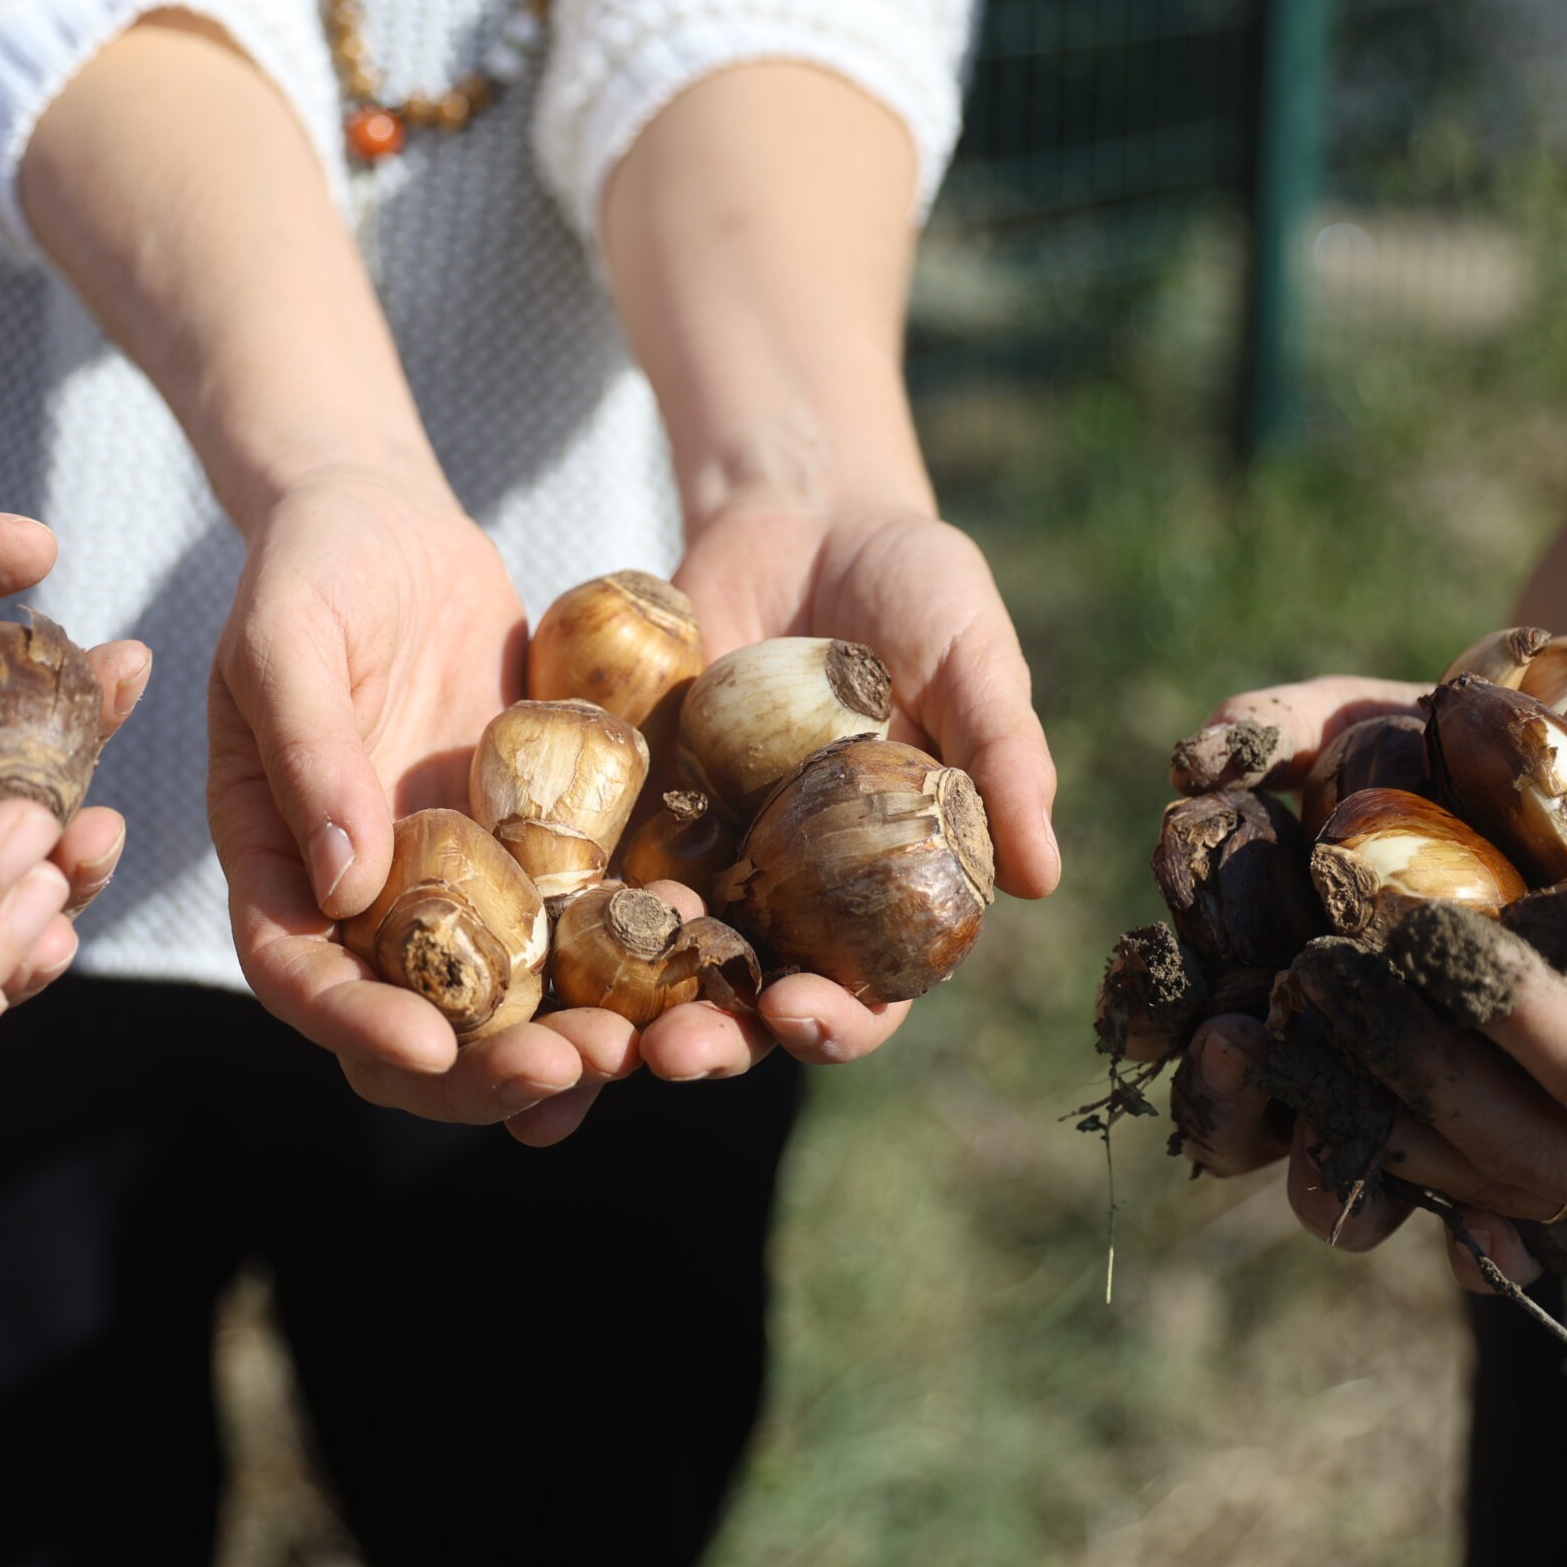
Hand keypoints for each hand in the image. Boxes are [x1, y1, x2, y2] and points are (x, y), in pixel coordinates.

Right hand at [206, 471, 639, 1139]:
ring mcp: (453, 879)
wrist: (390, 522)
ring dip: (568, 1034)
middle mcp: (365, 898)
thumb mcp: (285, 639)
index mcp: (278, 865)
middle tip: (571, 1068)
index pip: (303, 978)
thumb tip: (342, 883)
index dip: (359, 1026)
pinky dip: (623, 955)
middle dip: (488, 1063)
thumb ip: (307, 752)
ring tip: (641, 1046)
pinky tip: (690, 957)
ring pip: (507, 994)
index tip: (432, 1048)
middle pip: (415, 1020)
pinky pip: (573, 920)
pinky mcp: (530, 846)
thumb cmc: (311, 568)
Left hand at [608, 503, 1061, 1095]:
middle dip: (711, 1039)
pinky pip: (588, 878)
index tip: (804, 1016)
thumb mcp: (974, 657)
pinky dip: (558, 923)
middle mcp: (789, 895)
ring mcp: (703, 857)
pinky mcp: (629, 809)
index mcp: (882, 889)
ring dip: (621, 1009)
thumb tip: (1045, 877)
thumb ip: (1005, 759)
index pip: (868, 991)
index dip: (839, 1021)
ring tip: (587, 1035)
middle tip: (673, 1056)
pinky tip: (521, 956)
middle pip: (746, 999)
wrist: (802, 510)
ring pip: (655, 964)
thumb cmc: (916, 587)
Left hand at [1168, 678, 1566, 1291]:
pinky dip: (1372, 1101)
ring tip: (1283, 996)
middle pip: (1524, 1145)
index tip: (1432, 931)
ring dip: (1367, 1089)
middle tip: (1321, 961)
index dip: (1523, 1015)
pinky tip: (1297, 1038)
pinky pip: (1453, 1155)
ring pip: (1469, 1167)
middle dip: (1415, 1053)